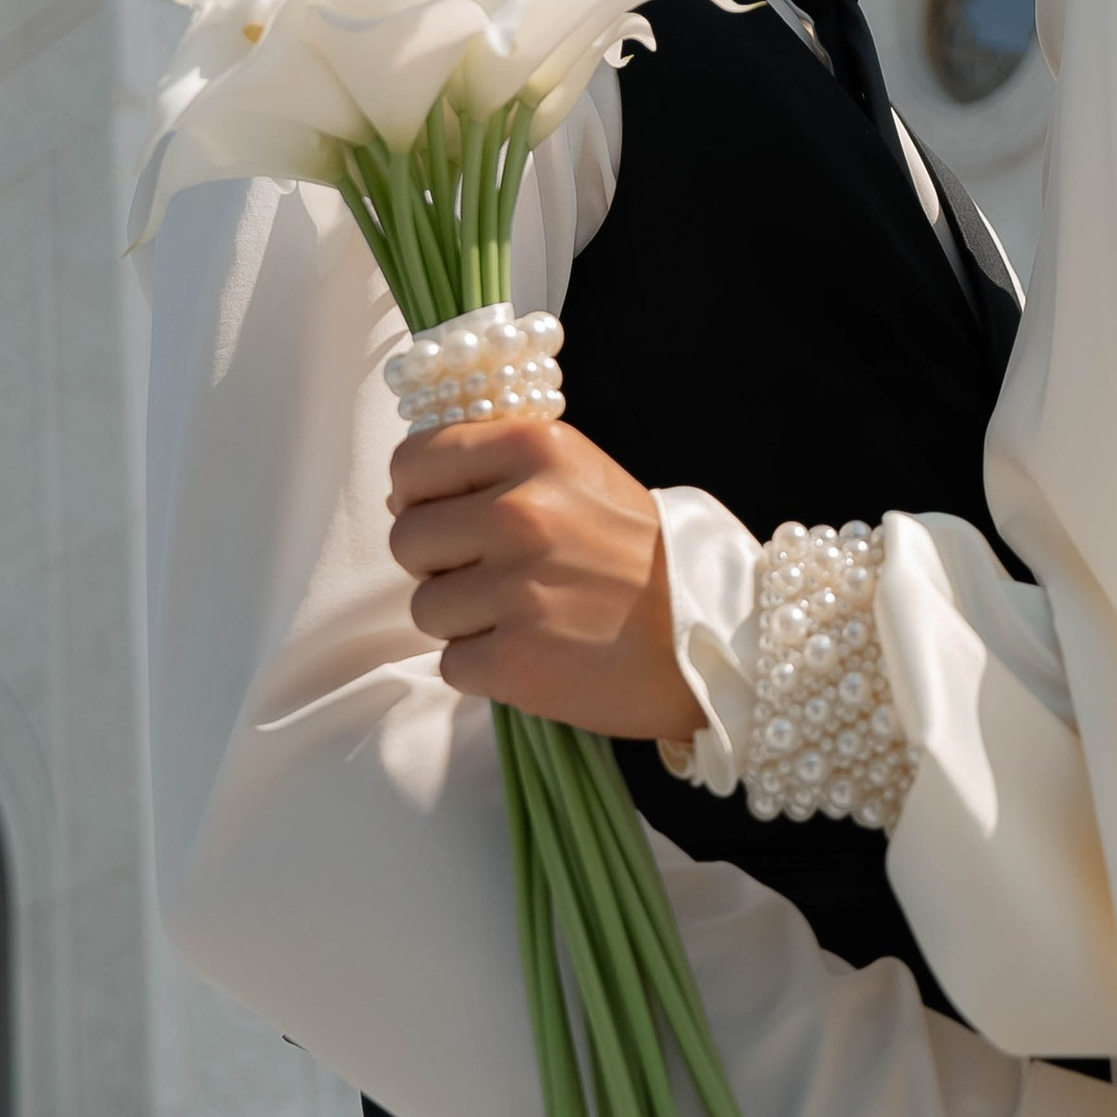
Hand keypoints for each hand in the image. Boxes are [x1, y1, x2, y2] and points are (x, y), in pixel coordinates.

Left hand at [387, 417, 702, 745]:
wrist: (715, 633)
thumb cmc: (641, 553)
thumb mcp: (578, 474)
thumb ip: (497, 469)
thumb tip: (401, 496)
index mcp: (532, 448)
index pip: (413, 461)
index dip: (418, 494)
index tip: (445, 514)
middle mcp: (519, 511)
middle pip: (407, 539)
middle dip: (438, 563)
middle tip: (493, 575)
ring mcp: (516, 588)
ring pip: (424, 607)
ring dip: (463, 620)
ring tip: (524, 615)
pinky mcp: (517, 661)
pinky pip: (451, 664)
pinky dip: (484, 668)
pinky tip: (535, 652)